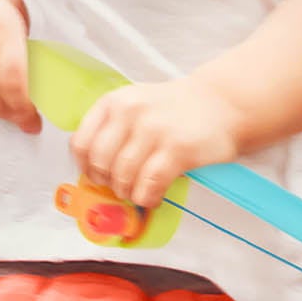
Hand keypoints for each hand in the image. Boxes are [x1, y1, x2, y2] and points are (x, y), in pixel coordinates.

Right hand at [0, 0, 39, 131]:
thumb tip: (36, 62)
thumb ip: (23, 33)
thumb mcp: (9, 0)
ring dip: (1, 108)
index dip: (26, 107)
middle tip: (31, 121)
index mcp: (0, 33)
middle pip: (1, 104)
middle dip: (19, 117)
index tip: (37, 119)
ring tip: (11, 101)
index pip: (14, 81)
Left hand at [72, 76, 242, 209]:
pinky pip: (149, 185)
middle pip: (100, 164)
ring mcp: (154, 129)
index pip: (80, 144)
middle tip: (122, 187)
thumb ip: (111, 129)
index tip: (98, 176)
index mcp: (114, 102)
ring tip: (140, 192)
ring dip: (129, 193)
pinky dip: (147, 198)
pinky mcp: (177, 149)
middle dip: (108, 183)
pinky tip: (154, 197)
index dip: (85, 168)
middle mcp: (130, 112)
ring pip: (123, 177)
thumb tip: (92, 172)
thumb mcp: (136, 104)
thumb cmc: (175, 110)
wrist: (221, 103)